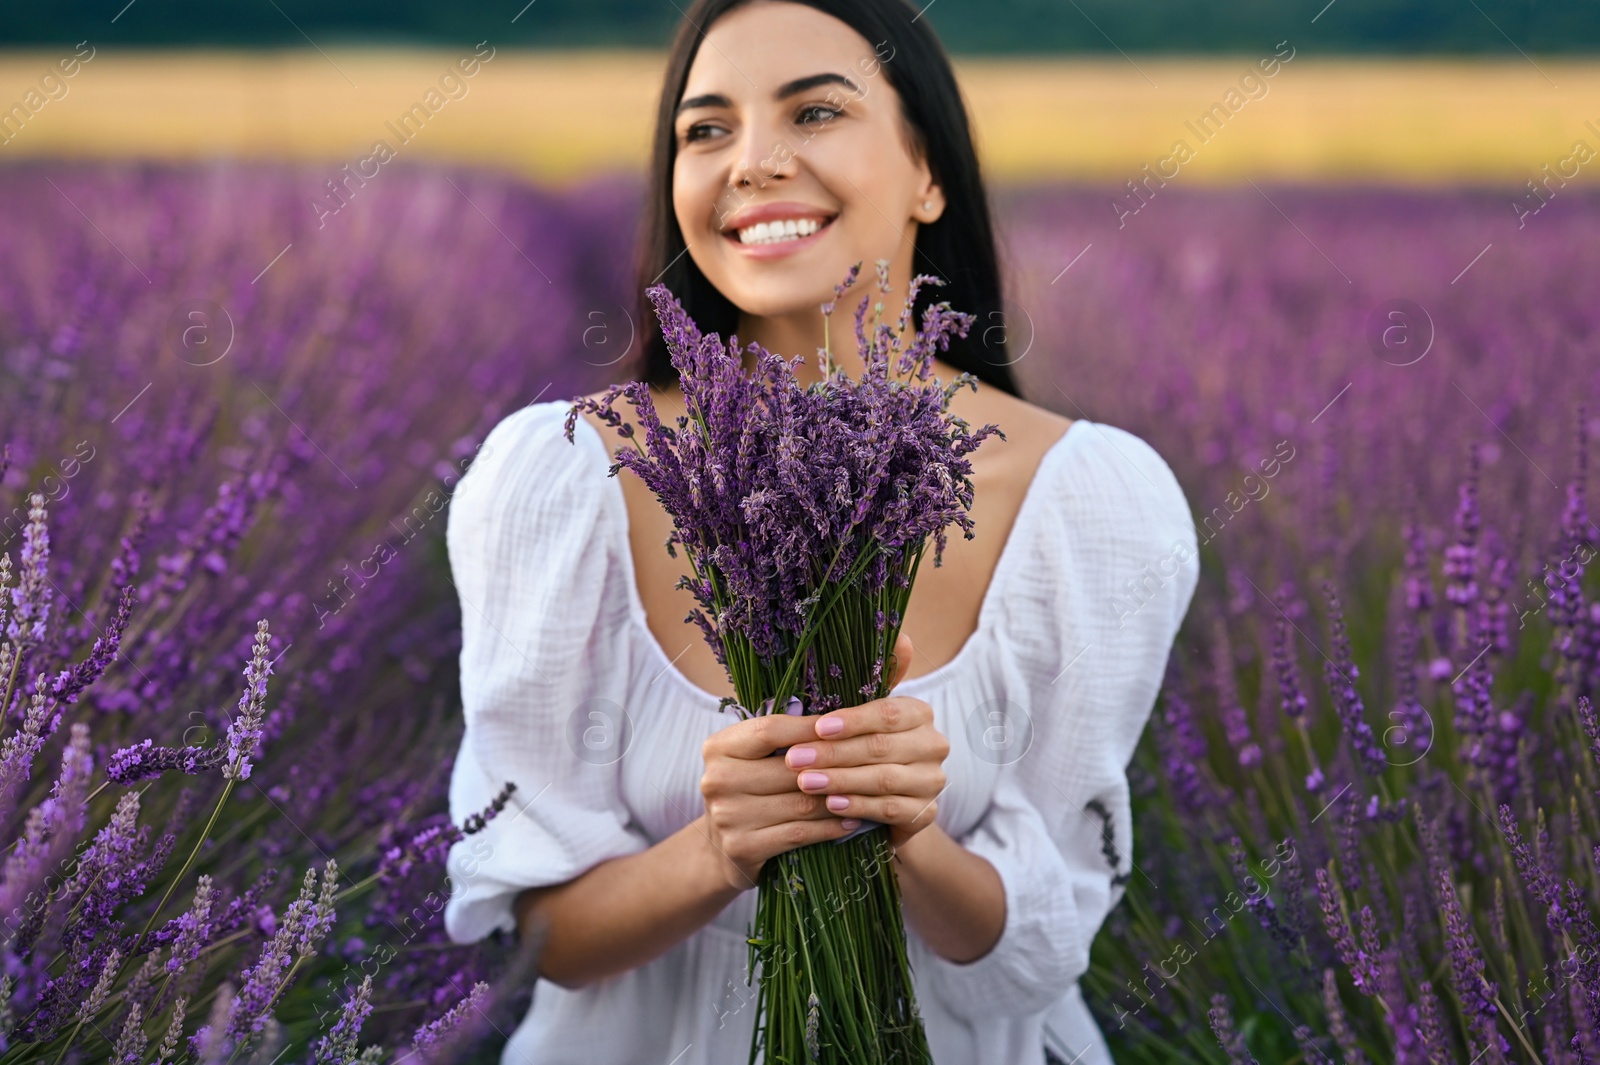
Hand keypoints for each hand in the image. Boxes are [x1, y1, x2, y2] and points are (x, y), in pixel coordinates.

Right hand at [700, 704, 872, 892]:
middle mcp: (716, 780)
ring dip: (839, 799)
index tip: (845, 727)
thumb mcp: (751, 757)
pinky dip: (829, 827)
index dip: (810, 728)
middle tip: (868, 764)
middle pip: (789, 769)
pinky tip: (850, 821)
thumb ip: (780, 737)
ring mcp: (727, 816)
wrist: (720, 849)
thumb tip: (836, 717)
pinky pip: (799, 833)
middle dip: (832, 767)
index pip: (769, 730)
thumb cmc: (748, 791)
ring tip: (867, 793)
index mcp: (717, 747)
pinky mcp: (742, 848)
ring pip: (799, 803)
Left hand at [786, 633, 948, 851]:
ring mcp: (933, 781)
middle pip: (882, 747)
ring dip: (841, 780)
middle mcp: (934, 745)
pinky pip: (890, 809)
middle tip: (794, 758)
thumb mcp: (860, 716)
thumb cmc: (863, 749)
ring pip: (884, 779)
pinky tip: (831, 804)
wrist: (883, 803)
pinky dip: (858, 806)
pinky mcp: (926, 814)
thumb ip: (873, 680)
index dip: (853, 720)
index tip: (818, 727)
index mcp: (920, 713)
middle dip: (833, 753)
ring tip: (805, 782)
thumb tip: (901, 635)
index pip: (889, 712)